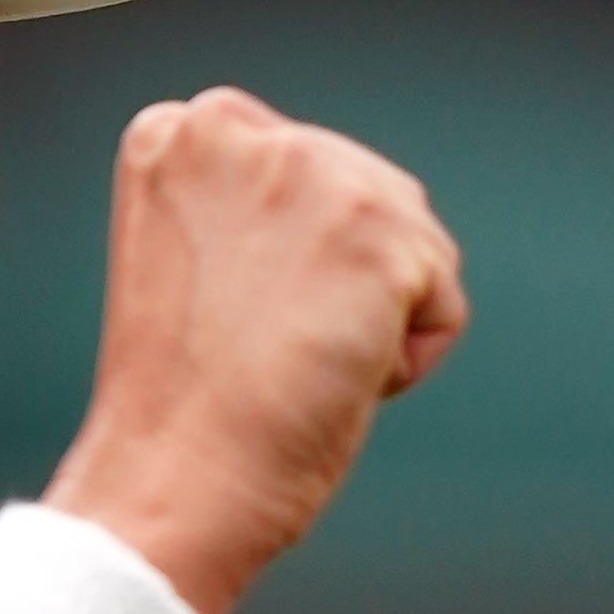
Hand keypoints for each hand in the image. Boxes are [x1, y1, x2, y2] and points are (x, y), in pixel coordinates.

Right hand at [43, 85, 466, 613]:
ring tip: (290, 362)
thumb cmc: (177, 404)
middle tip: (257, 347)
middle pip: (367, 194)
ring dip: (373, 319)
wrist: (171, 481)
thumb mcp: (194, 260)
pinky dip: (403, 363)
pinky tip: (330, 380)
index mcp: (177, 133)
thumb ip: (253, 204)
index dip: (283, 253)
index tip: (225, 311)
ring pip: (413, 243)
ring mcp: (314, 177)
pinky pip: (441, 306)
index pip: (293, 161)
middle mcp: (240, 132)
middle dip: (337, 281)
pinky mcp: (382, 238)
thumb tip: (345, 211)